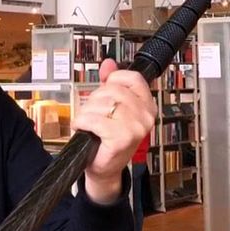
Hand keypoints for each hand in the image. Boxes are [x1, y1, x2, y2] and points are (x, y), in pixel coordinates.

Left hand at [71, 58, 156, 204]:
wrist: (104, 167)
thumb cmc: (108, 139)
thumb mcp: (112, 107)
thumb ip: (111, 83)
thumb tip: (108, 63)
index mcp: (147, 105)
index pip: (133, 78)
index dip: (114, 79)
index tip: (105, 88)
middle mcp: (145, 116)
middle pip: (113, 90)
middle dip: (95, 99)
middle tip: (92, 112)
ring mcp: (135, 128)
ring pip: (103, 103)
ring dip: (87, 111)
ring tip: (88, 122)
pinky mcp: (121, 139)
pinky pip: (95, 119)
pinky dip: (83, 121)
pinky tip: (82, 127)